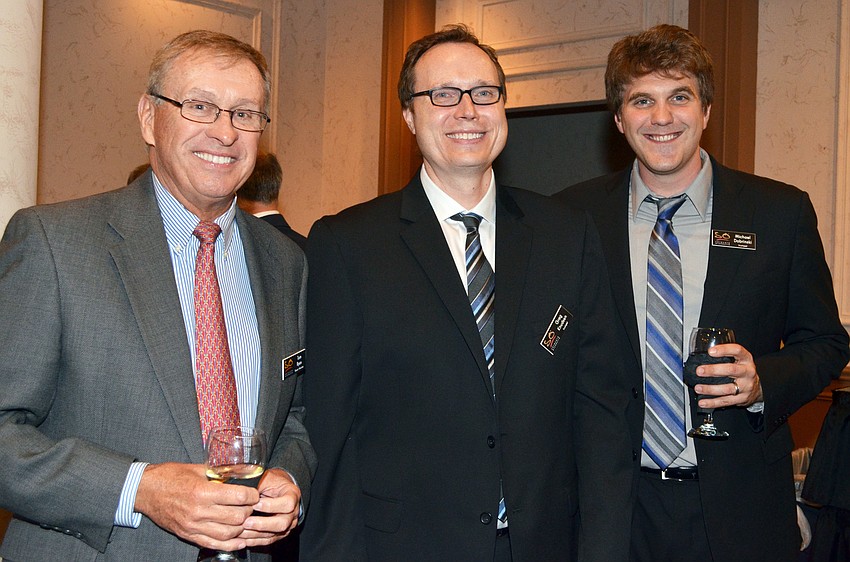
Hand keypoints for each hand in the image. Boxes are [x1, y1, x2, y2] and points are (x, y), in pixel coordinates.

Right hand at [134, 462, 257, 551]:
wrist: (145, 491)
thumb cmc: (170, 476)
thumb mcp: (196, 469)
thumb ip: (218, 472)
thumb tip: (238, 472)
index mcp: (201, 492)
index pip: (237, 497)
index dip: (251, 495)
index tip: (254, 492)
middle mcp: (198, 511)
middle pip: (236, 516)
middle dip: (249, 510)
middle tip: (251, 505)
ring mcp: (193, 526)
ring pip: (228, 533)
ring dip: (241, 527)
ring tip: (245, 518)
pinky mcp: (188, 535)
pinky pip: (213, 544)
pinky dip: (230, 544)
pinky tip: (239, 540)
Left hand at [240, 468, 301, 545]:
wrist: (278, 488)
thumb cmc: (272, 481)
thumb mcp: (267, 478)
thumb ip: (258, 485)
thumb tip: (242, 492)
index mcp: (292, 495)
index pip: (287, 504)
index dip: (271, 506)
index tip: (255, 503)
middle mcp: (293, 512)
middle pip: (282, 523)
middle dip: (262, 524)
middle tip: (246, 521)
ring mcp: (287, 524)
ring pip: (274, 534)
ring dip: (255, 534)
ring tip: (240, 530)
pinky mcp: (279, 533)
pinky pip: (268, 540)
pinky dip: (255, 540)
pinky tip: (243, 538)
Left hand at [694, 343, 762, 408]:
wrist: (757, 387)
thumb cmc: (742, 370)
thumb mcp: (739, 359)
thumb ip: (725, 356)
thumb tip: (702, 355)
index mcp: (746, 359)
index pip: (737, 350)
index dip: (724, 350)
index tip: (710, 351)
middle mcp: (747, 372)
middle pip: (731, 370)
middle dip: (713, 370)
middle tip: (699, 371)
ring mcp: (745, 386)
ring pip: (727, 388)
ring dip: (710, 389)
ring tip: (698, 388)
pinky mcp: (742, 399)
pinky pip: (725, 401)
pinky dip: (712, 403)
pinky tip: (703, 402)